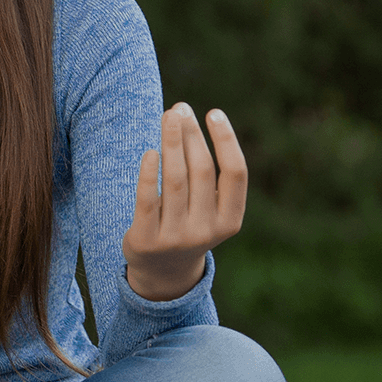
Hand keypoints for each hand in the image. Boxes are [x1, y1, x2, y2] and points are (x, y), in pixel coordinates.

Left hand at [122, 103, 246, 301]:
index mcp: (230, 221)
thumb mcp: (207, 208)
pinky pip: (148, 200)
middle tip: (180, 109)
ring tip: (168, 117)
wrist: (161, 272)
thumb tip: (186, 119)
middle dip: (191, 135)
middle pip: (201, 171)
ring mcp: (176, 238)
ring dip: (171, 143)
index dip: (226, 140)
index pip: (235, 173)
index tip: (213, 112)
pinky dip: (149, 173)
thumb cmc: (188, 224)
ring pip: (175, 180)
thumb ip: (206, 175)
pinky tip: (150, 152)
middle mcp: (206, 231)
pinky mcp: (147, 241)